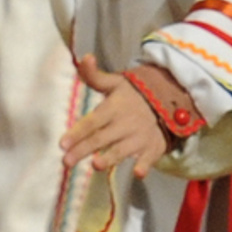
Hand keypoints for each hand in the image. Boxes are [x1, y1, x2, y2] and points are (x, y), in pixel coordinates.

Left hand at [61, 57, 170, 177]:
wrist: (168, 100)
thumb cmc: (134, 94)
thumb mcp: (115, 82)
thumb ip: (95, 75)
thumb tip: (84, 57)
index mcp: (114, 107)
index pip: (92, 121)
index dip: (77, 132)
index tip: (62, 144)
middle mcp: (125, 123)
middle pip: (101, 138)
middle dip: (83, 149)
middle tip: (66, 161)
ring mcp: (140, 137)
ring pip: (122, 150)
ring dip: (110, 158)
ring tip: (96, 165)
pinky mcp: (153, 148)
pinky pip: (149, 158)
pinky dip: (144, 165)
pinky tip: (138, 173)